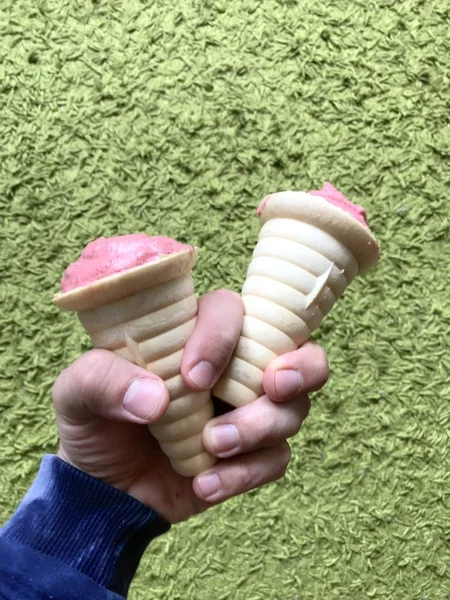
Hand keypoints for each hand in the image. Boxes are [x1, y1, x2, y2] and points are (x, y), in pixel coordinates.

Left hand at [53, 290, 328, 522]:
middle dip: (299, 368)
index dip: (223, 337)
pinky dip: (246, 473)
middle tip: (271, 387)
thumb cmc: (95, 424)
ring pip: (291, 410)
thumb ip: (103, 379)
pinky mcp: (252, 455)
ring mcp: (248, 411)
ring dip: (258, 428)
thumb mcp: (77, 392)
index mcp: (195, 336)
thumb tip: (156, 399)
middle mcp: (233, 368)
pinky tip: (204, 485)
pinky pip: (276, 459)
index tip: (192, 377)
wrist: (102, 490)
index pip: (231, 312)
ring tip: (210, 447)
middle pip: (298, 354)